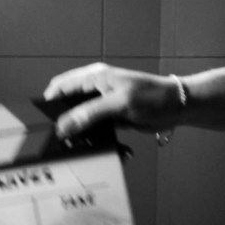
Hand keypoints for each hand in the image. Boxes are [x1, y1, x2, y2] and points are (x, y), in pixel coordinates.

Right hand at [43, 63, 184, 136]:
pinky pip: (94, 128)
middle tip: (60, 138)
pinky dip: (94, 138)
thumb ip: (90, 114)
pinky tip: (99, 147)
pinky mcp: (110, 117)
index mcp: (94, 77)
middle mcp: (95, 89)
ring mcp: (102, 104)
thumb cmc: (153, 97)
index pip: (60, 87)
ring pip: (79, 119)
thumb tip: (64, 126)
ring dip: (79, 132)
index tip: (45, 123)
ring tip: (79, 146)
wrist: (179, 107)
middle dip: (63, 121)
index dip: (49, 103)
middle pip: (67, 104)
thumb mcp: (120, 104)